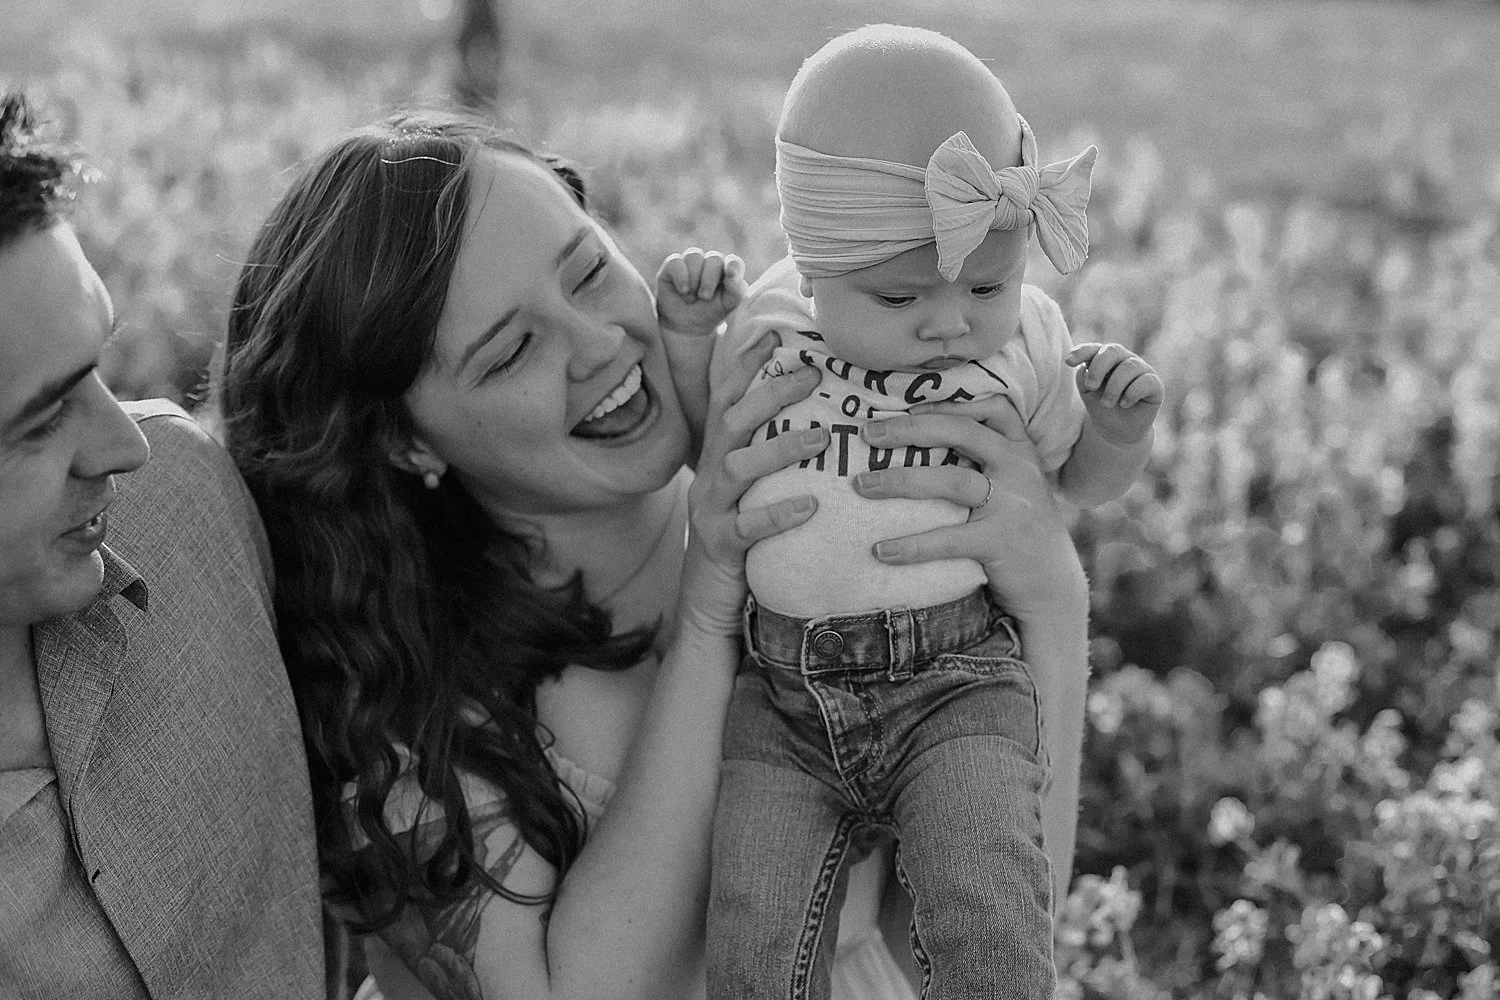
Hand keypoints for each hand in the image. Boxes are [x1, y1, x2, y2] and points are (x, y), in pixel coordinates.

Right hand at [656, 248, 748, 336]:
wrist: (684, 326)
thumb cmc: (709, 313)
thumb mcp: (727, 306)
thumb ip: (736, 291)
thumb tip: (733, 275)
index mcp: (727, 271)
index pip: (734, 262)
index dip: (733, 265)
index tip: (731, 274)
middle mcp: (710, 264)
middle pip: (714, 258)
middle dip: (710, 279)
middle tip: (705, 297)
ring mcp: (691, 263)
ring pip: (694, 256)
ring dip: (694, 279)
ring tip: (691, 298)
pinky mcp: (672, 266)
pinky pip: (676, 261)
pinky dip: (681, 277)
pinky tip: (683, 290)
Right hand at [675, 338, 825, 636]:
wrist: (707, 604)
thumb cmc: (744, 542)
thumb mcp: (753, 492)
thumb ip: (771, 457)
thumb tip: (818, 420)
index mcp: (718, 457)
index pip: (727, 399)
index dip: (745, 364)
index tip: (775, 333)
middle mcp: (709, 476)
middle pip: (732, 421)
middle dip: (769, 392)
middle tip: (812, 374)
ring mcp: (711, 511)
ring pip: (738, 468)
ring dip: (779, 448)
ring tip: (820, 438)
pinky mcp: (720, 547)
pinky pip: (748, 528)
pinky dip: (779, 514)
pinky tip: (811, 506)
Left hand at [853, 409, 1086, 619]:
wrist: (1052, 582)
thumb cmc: (1017, 526)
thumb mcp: (1012, 483)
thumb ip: (982, 458)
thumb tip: (914, 437)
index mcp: (1019, 449)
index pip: (992, 406)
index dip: (949, 401)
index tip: (905, 402)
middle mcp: (1019, 468)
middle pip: (962, 433)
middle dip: (910, 429)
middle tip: (867, 433)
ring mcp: (1013, 504)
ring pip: (951, 481)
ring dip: (900, 481)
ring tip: (862, 485)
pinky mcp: (1001, 542)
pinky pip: (949, 539)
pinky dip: (912, 545)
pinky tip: (881, 551)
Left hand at [1066, 343, 1162, 445]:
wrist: (1119, 432)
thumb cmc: (1103, 409)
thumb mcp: (1088, 394)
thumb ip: (1084, 379)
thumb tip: (1085, 367)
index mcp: (1107, 359)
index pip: (1095, 349)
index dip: (1082, 351)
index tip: (1068, 362)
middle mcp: (1125, 360)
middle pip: (1113, 351)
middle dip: (1098, 368)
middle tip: (1090, 387)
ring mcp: (1142, 370)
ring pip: (1129, 367)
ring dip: (1113, 387)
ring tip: (1106, 403)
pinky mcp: (1155, 384)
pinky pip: (1145, 381)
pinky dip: (1131, 393)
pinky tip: (1124, 404)